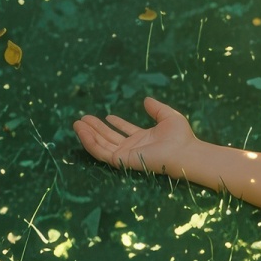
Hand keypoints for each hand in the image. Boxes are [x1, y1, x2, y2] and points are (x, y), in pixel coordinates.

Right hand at [72, 98, 199, 178]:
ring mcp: (125, 155)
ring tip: (76, 123)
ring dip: (88, 134)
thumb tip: (146, 99)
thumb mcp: (168, 116)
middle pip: (109, 138)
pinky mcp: (120, 160)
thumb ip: (156, 108)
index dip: (115, 124)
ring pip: (101, 145)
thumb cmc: (181, 137)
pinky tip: (81, 131)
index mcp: (143, 139)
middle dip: (96, 128)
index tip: (107, 116)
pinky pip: (100, 152)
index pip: (124, 132)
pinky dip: (89, 142)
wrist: (184, 151)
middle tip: (83, 118)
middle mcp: (132, 148)